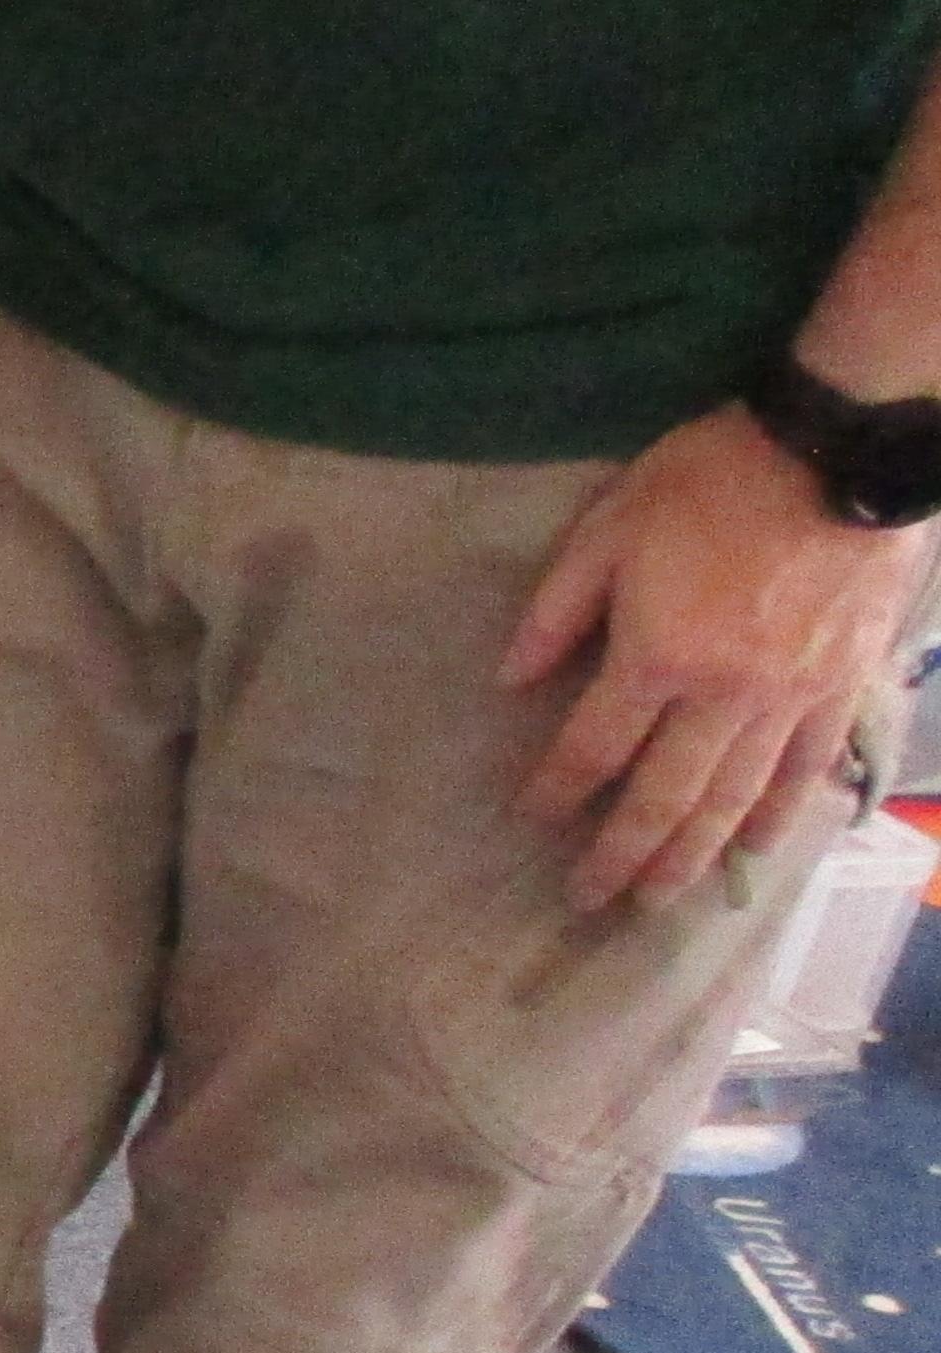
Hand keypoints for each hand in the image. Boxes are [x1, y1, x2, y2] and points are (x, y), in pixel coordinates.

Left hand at [502, 407, 922, 910]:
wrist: (838, 452)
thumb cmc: (712, 480)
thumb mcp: (608, 528)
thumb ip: (557, 610)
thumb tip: (509, 680)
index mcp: (656, 657)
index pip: (592, 748)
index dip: (557, 790)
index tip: (531, 820)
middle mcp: (723, 697)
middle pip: (663, 798)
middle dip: (621, 855)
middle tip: (589, 900)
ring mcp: (790, 700)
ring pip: (734, 801)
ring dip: (693, 856)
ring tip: (660, 898)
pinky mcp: (843, 689)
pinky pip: (806, 771)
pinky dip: (777, 816)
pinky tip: (754, 847)